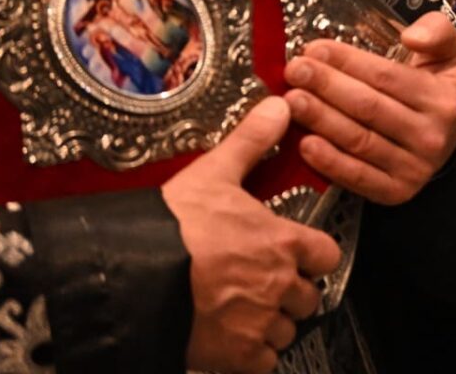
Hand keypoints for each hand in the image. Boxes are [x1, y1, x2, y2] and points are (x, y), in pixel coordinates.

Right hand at [163, 98, 343, 373]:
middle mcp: (281, 287)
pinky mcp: (235, 357)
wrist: (128, 278)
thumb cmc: (171, 229)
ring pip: (286, 331)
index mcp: (284, 244)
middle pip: (308, 296)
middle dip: (291, 293)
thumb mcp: (214, 174)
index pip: (327, 254)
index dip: (312, 255)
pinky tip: (230, 339)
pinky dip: (251, 356)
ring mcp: (259, 324)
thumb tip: (279, 107)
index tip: (295, 253)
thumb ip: (252, 142)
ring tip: (242, 310)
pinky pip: (262, 363)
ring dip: (271, 324)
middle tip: (262, 284)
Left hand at [283, 12, 455, 205]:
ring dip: (320, 119)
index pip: (387, 77)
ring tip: (289, 101)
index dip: (348, 61)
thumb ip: (437, 31)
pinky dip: (329, 162)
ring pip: (360, 140)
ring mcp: (416, 168)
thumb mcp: (447, 53)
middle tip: (294, 71)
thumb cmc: (434, 89)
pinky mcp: (397, 192)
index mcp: (443, 98)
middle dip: (326, 86)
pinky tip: (304, 143)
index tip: (315, 49)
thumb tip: (412, 37)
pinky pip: (358, 177)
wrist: (444, 137)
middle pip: (369, 107)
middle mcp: (433, 136)